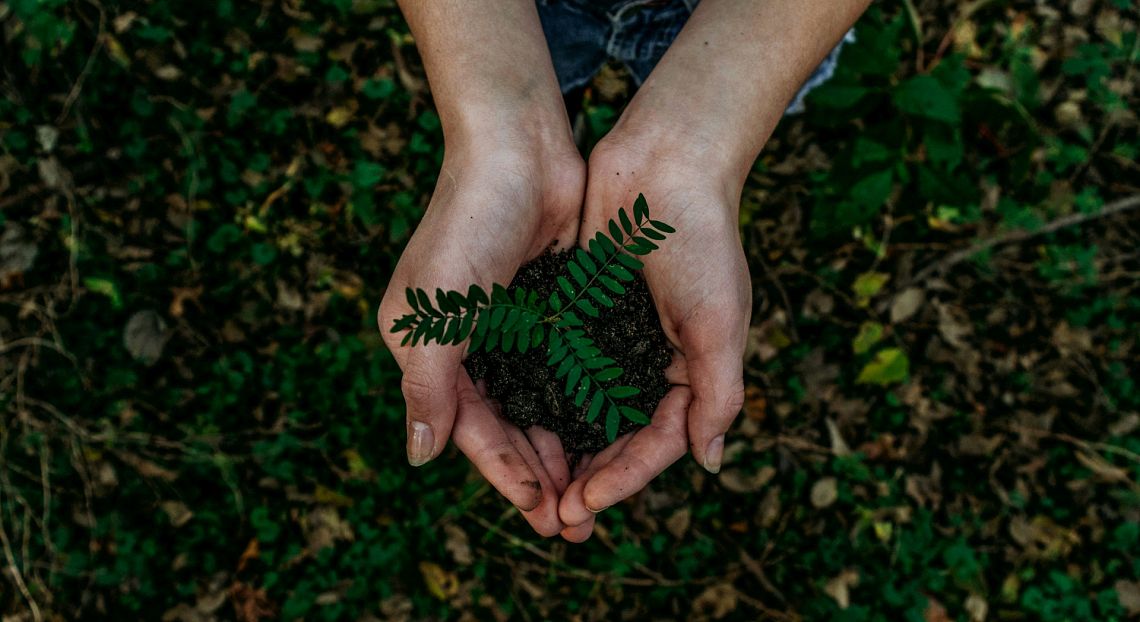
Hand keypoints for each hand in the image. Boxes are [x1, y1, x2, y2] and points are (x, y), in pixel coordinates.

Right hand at [378, 134, 584, 536]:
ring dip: (564, 448)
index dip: (504, 473)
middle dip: (539, 474)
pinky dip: (583, 404)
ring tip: (594, 493)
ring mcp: (511, 327)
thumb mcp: (436, 312)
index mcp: (429, 349)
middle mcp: (468, 344)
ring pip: (540, 405)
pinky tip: (608, 434)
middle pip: (507, 426)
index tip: (541, 512)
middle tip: (574, 523)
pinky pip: (566, 370)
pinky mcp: (549, 308)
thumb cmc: (468, 224)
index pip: (469, 428)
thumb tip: (419, 457)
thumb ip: (428, 386)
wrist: (519, 148)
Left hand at [557, 136, 750, 538]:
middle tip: (553, 517)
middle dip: (588, 478)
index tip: (585, 503)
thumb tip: (709, 463)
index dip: (623, 479)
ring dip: (560, 449)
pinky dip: (540, 397)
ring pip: (581, 410)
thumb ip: (717, 394)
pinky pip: (557, 366)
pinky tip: (513, 423)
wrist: (665, 163)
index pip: (656, 443)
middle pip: (615, 438)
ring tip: (531, 487)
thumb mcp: (720, 322)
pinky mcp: (579, 312)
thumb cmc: (702, 241)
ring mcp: (611, 339)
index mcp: (690, 372)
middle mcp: (649, 363)